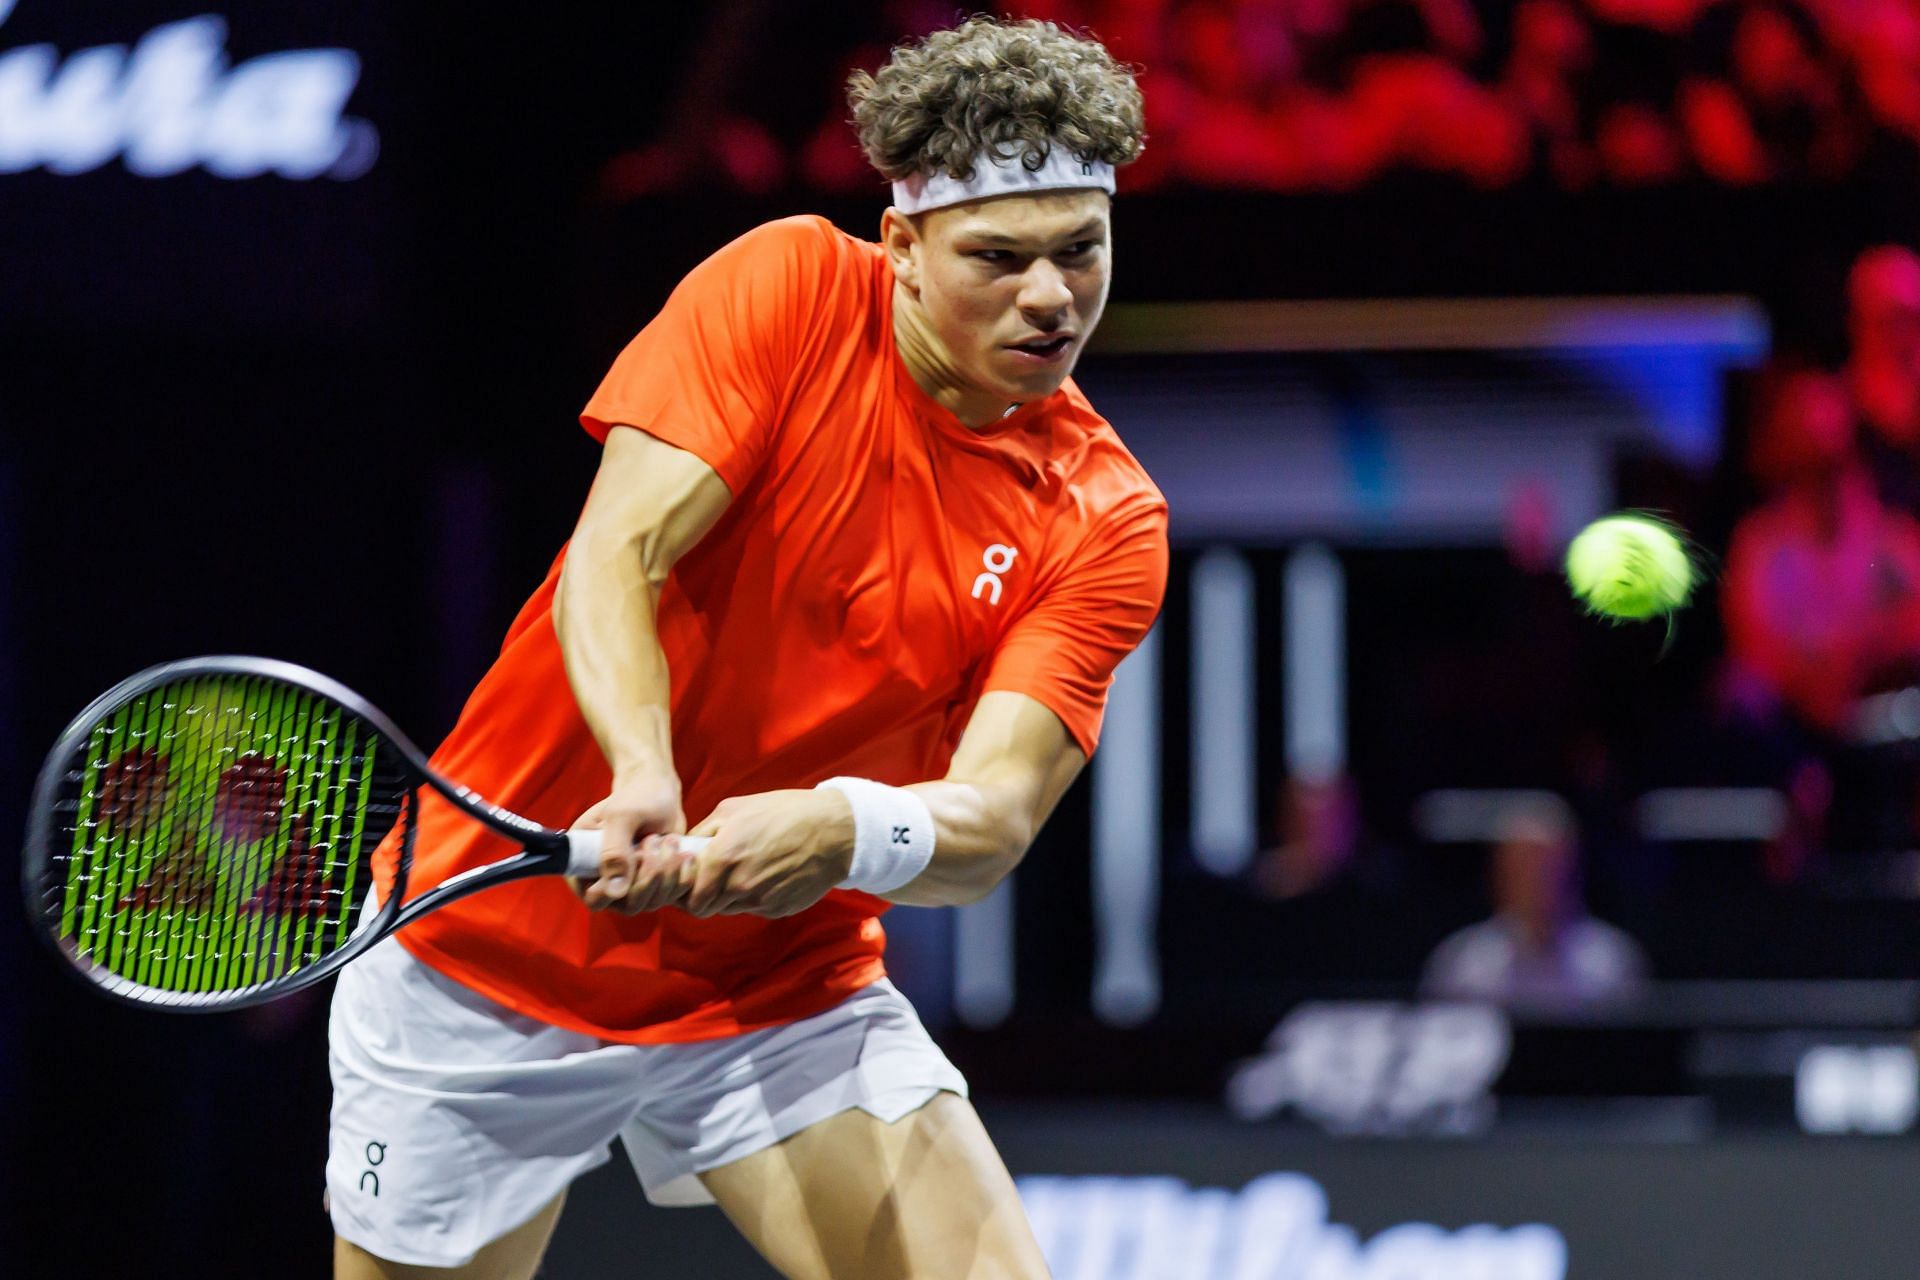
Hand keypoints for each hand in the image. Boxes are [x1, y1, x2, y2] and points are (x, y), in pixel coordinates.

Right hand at [570, 769, 689, 912]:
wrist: (659, 792)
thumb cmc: (635, 798)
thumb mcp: (622, 818)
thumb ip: (614, 851)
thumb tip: (615, 892)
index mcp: (584, 865)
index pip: (594, 899)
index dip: (614, 892)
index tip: (633, 861)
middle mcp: (607, 881)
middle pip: (629, 905)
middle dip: (648, 874)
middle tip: (653, 839)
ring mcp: (632, 885)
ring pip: (652, 902)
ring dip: (667, 872)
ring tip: (666, 839)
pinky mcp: (656, 884)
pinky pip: (672, 896)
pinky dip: (681, 874)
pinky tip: (682, 851)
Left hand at [681, 789, 854, 918]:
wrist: (835, 832)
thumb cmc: (784, 813)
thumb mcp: (735, 808)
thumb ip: (703, 831)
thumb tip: (683, 849)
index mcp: (722, 857)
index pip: (686, 894)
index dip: (682, 889)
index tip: (687, 878)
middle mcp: (738, 884)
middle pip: (703, 908)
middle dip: (701, 896)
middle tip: (710, 878)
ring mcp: (758, 900)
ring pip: (728, 908)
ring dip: (728, 895)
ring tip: (745, 869)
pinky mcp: (777, 909)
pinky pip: (753, 908)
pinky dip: (753, 896)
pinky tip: (767, 874)